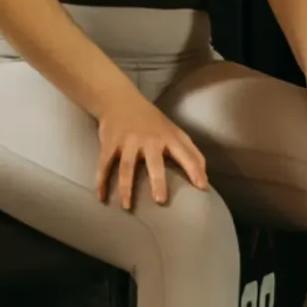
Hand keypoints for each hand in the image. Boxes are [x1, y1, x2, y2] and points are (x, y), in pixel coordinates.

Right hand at [95, 93, 209, 210]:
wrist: (119, 100)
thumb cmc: (151, 121)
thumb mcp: (174, 131)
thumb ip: (190, 152)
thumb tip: (205, 178)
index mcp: (167, 137)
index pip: (185, 154)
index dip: (194, 170)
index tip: (202, 188)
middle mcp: (148, 139)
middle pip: (153, 162)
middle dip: (157, 180)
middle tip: (160, 201)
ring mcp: (127, 142)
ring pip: (126, 167)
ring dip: (125, 187)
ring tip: (127, 207)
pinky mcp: (109, 144)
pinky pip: (104, 165)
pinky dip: (101, 181)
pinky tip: (101, 197)